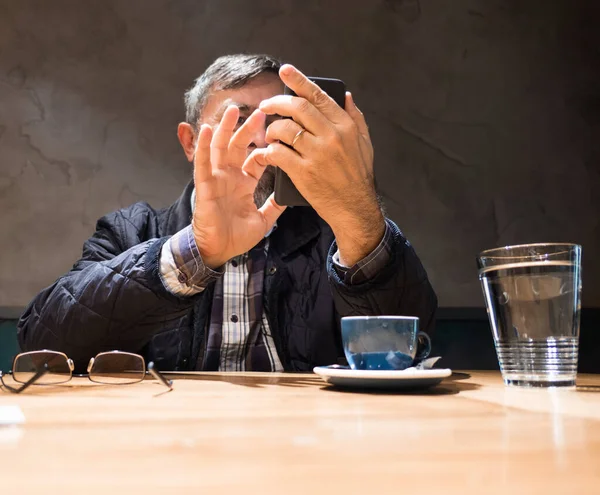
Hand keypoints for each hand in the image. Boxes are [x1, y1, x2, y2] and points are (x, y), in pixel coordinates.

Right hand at [192, 106, 285, 268]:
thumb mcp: (263, 220)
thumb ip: (274, 206)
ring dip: (226, 129)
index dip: (265, 147)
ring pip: (220, 148)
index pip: (255, 159)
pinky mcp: (204, 186)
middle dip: (247, 129)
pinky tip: (207, 130)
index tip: (278, 133)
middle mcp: (229, 178)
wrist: (219, 251)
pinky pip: (203, 164)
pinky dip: (204, 146)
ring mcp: (216, 180)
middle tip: (260, 111)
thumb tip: (289, 196)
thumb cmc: (236, 237)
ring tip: (233, 110)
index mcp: (243, 184)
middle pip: (238, 147)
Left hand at [249, 64, 384, 265]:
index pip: (318, 96)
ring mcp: (317, 154)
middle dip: (276, 103)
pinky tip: (268, 153)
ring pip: (284, 129)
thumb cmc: (358, 176)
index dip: (299, 81)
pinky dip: (270, 151)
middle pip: (297, 108)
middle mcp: (331, 136)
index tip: (285, 71)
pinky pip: (279, 153)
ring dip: (271, 129)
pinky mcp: (304, 172)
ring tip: (268, 134)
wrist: (354, 207)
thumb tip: (346, 96)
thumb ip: (355, 117)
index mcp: (344, 125)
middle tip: (265, 105)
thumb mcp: (364, 143)